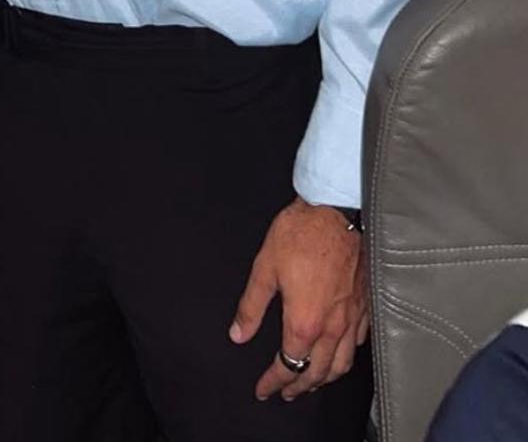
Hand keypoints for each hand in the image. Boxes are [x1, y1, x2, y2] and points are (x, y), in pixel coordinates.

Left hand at [229, 197, 368, 401]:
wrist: (336, 212)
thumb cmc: (299, 235)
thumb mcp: (265, 268)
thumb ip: (251, 306)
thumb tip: (238, 334)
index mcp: (304, 322)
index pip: (289, 365)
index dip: (273, 381)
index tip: (263, 389)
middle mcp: (332, 328)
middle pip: (317, 373)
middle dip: (298, 387)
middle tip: (284, 392)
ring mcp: (352, 319)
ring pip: (341, 365)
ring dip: (324, 379)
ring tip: (310, 381)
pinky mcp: (365, 307)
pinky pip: (357, 345)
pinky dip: (345, 358)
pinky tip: (338, 353)